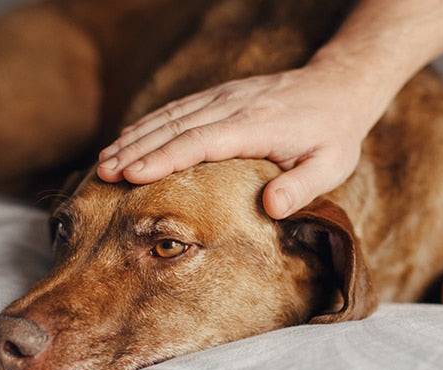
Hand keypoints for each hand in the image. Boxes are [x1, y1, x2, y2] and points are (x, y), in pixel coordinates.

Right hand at [96, 65, 380, 218]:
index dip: (164, 159)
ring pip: (171, 116)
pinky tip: (128, 139)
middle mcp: (233, 106)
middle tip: (104, 174)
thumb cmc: (334, 134)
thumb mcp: (331, 165)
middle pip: (175, 127)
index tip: (132, 176)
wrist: (338, 86)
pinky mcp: (221, 95)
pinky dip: (149, 124)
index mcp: (256, 126)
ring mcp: (224, 97)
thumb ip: (302, 188)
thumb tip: (271, 209)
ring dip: (136, 137)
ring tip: (105, 162)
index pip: (200, 142)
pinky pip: (178, 109)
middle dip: (136, 150)